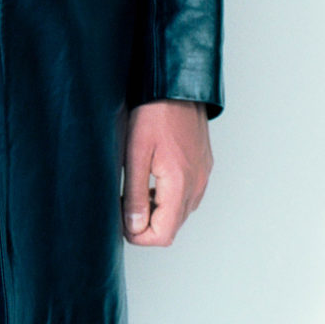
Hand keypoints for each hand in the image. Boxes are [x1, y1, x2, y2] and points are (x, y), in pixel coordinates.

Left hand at [122, 100, 211, 247]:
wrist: (178, 87)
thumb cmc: (155, 113)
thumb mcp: (136, 154)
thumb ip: (136, 195)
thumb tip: (133, 227)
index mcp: (180, 185)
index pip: (162, 235)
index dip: (138, 235)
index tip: (122, 218)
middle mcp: (196, 185)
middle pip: (172, 228)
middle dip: (146, 225)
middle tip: (125, 203)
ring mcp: (202, 177)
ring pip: (179, 214)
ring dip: (157, 212)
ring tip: (137, 190)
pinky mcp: (203, 168)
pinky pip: (187, 197)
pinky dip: (168, 199)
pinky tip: (153, 180)